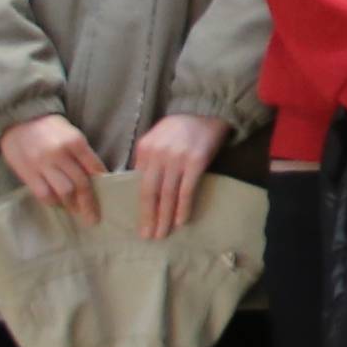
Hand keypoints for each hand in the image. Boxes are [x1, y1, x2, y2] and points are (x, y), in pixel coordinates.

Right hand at [0, 113, 105, 222]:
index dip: (103, 184)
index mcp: (75, 142)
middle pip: (80, 183)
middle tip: (94, 218)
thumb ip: (82, 154)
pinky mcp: (27, 173)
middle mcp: (60, 154)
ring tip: (77, 212)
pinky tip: (59, 204)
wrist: (17, 120)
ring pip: (63, 192)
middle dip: (89, 203)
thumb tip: (96, 177)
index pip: (94, 167)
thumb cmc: (49, 128)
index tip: (108, 195)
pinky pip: (43, 194)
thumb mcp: (71, 133)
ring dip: (72, 206)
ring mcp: (42, 164)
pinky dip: (53, 202)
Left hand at [127, 114, 222, 242]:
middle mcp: (157, 155)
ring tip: (163, 234)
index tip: (141, 225)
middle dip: (149, 217)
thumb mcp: (156, 139)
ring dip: (165, 217)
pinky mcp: (196, 161)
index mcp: (144, 149)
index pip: (139, 185)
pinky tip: (181, 221)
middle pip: (150, 193)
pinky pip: (186, 189)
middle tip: (148, 237)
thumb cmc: (181, 127)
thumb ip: (148, 160)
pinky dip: (183, 207)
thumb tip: (143, 187)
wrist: (207, 109)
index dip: (140, 208)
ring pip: (167, 194)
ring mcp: (177, 159)